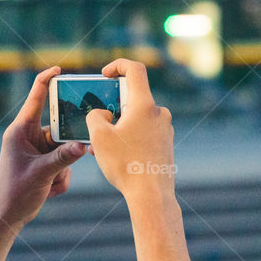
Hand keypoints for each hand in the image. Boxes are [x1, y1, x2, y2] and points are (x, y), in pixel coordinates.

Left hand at [0, 65, 86, 228]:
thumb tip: (85, 145)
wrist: (8, 215)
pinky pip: (63, 162)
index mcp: (20, 131)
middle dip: (65, 148)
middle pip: (58, 128)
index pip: (35, 98)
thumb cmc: (15, 192)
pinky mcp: (42, 161)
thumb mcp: (42, 174)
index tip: (60, 68)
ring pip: (64, 149)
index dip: (47, 80)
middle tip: (66, 160)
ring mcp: (36, 149)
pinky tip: (49, 190)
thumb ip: (63, 158)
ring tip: (49, 185)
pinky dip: (60, 178)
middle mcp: (28, 136)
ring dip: (62, 169)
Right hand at [85, 59, 174, 198]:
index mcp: (144, 105)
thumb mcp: (98, 137)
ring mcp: (165, 129)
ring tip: (101, 148)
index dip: (118, 65)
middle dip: (111, 108)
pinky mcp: (166, 143)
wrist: (151, 195)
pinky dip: (129, 138)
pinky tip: (116, 157)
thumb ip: (95, 117)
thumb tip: (102, 114)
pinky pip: (144, 132)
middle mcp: (159, 113)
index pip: (134, 70)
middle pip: (132, 98)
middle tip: (96, 124)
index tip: (105, 74)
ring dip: (118, 127)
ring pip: (136, 118)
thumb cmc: (125, 164)